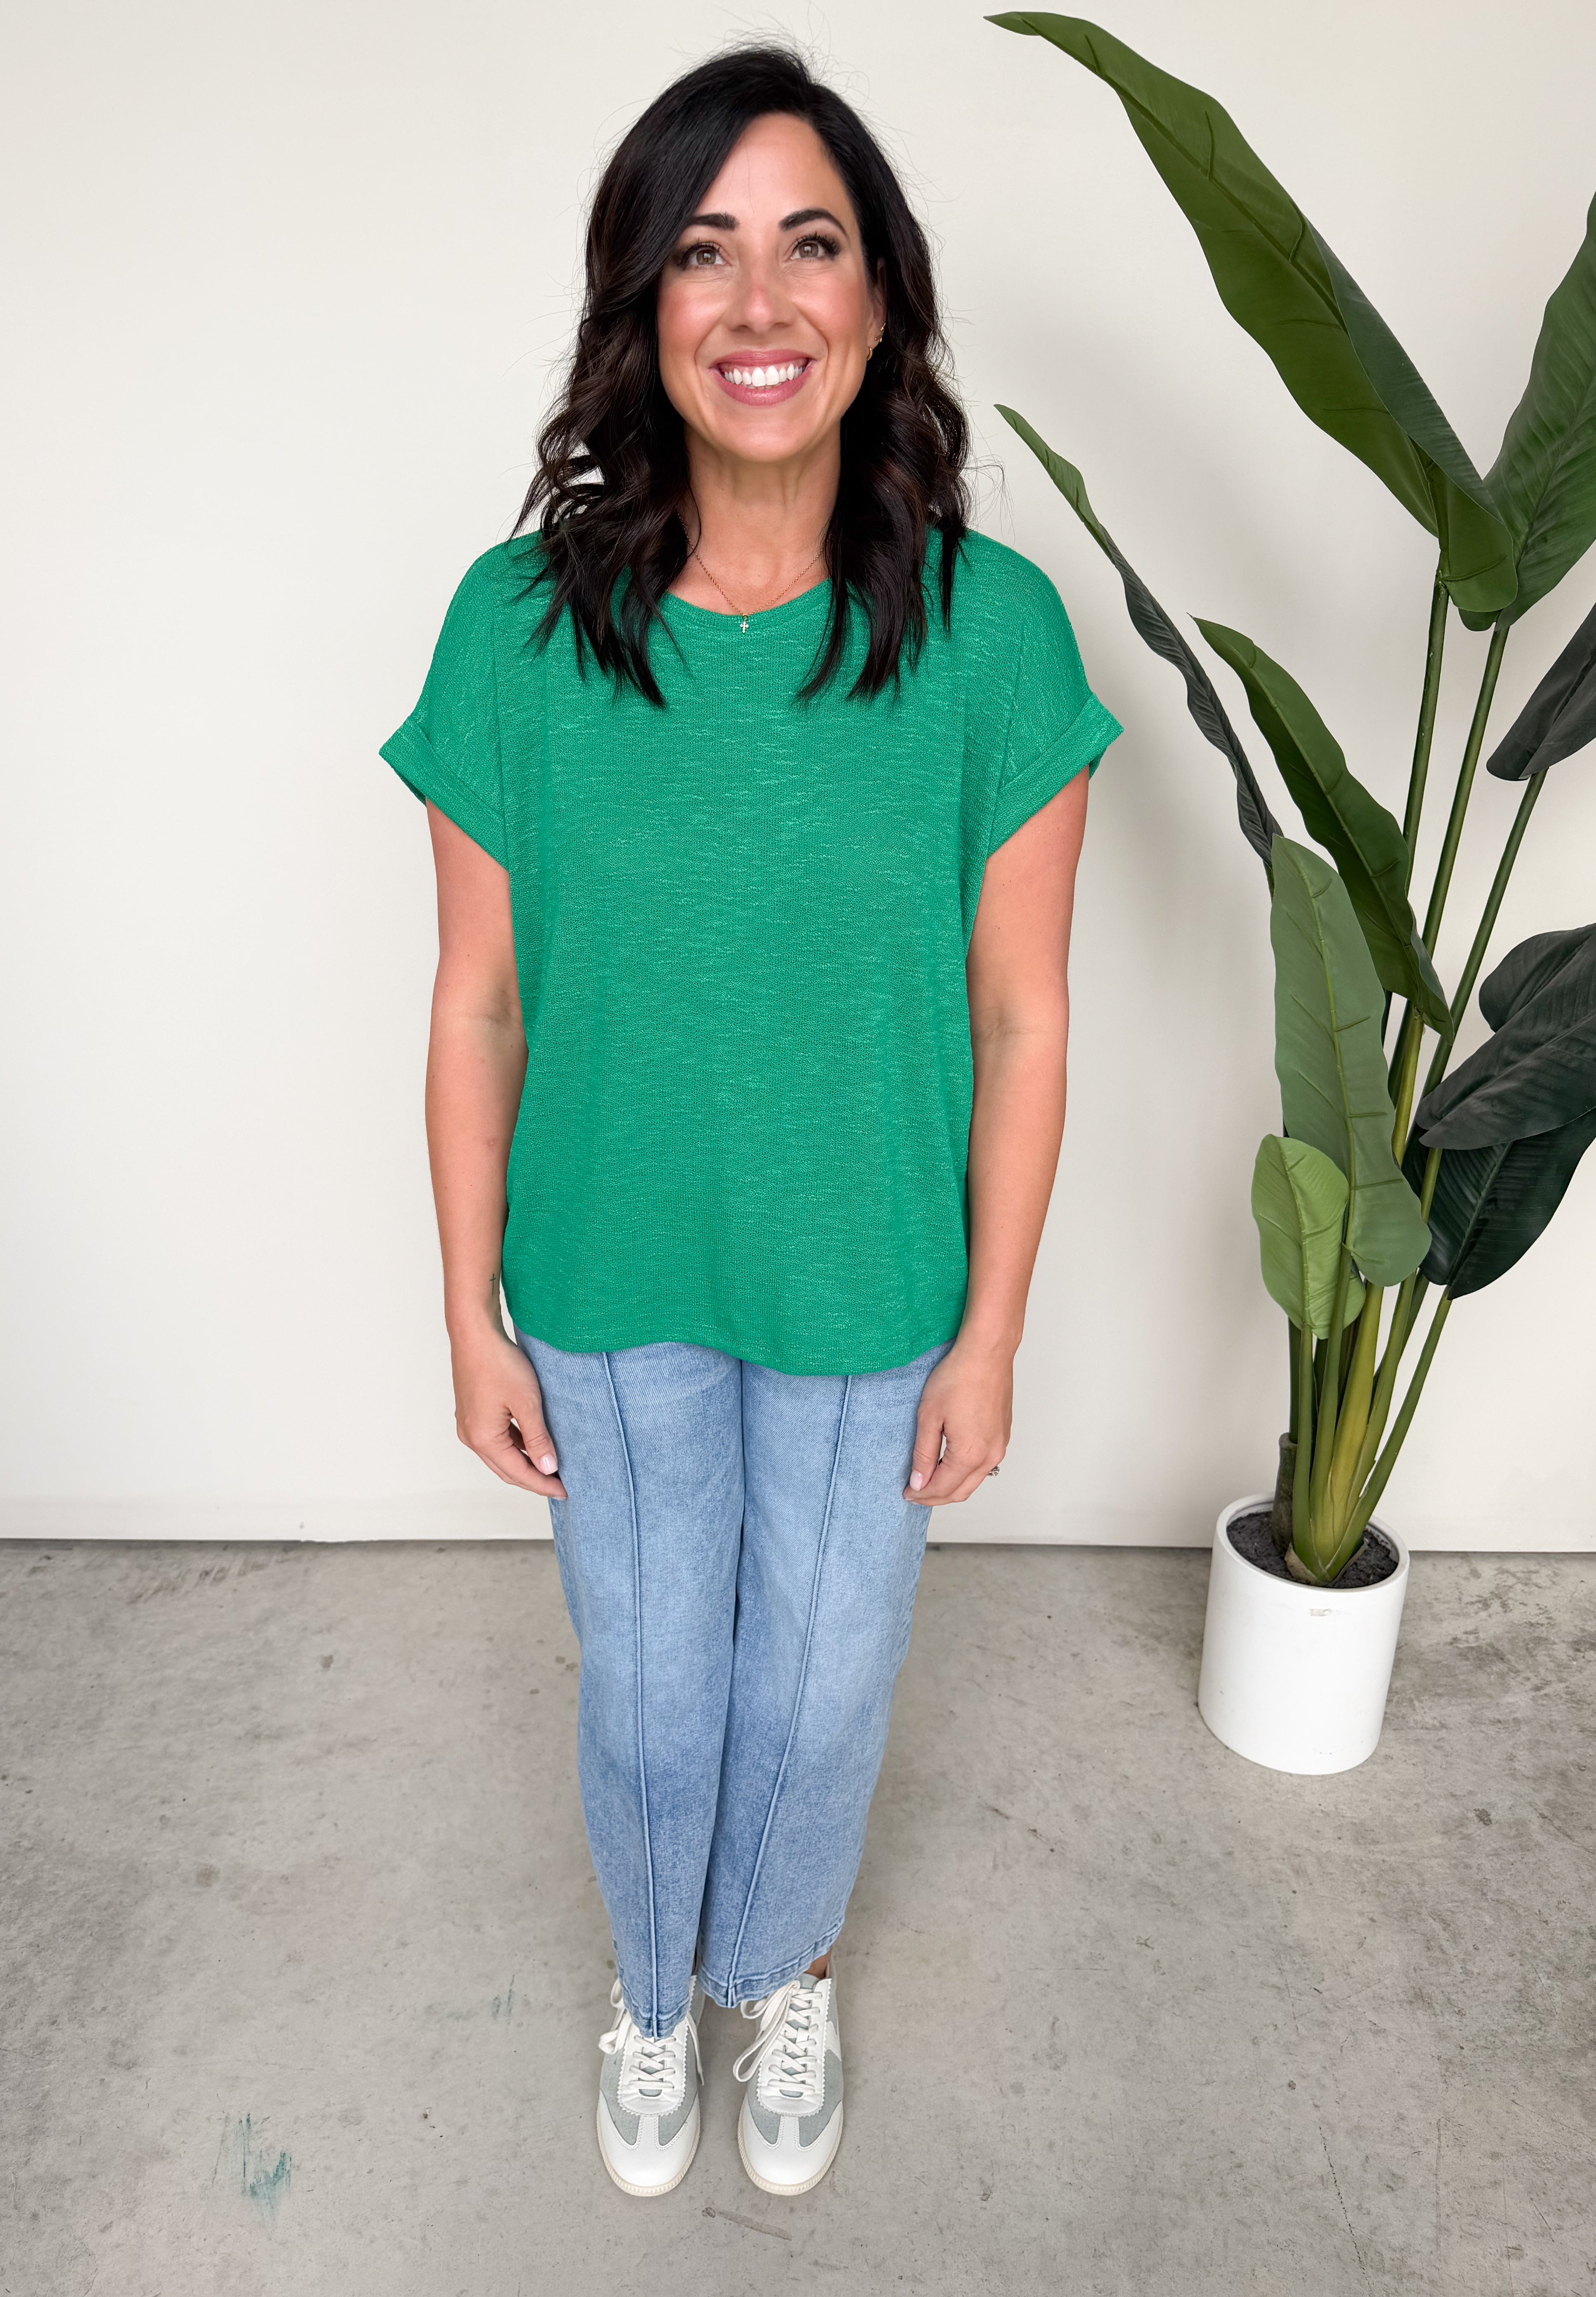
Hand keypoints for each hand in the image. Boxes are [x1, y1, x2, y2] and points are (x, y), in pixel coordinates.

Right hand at [449, 1321, 566, 1497]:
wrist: (474, 1334)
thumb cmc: (499, 1363)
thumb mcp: (526, 1402)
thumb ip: (538, 1438)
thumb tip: (548, 1468)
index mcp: (483, 1439)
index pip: (518, 1473)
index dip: (543, 1484)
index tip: (565, 1491)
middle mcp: (471, 1437)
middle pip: (507, 1469)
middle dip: (534, 1479)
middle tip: (561, 1485)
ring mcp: (469, 1425)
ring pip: (501, 1455)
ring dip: (524, 1463)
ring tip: (550, 1467)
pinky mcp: (472, 1413)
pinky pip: (496, 1440)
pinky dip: (515, 1446)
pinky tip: (532, 1444)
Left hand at [903, 1336, 1011, 1505]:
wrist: (986, 1354)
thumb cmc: (958, 1377)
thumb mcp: (929, 1417)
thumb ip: (924, 1454)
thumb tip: (919, 1482)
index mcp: (970, 1454)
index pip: (942, 1488)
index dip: (921, 1495)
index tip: (906, 1493)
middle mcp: (990, 1455)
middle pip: (960, 1492)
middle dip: (935, 1497)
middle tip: (915, 1493)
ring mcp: (1000, 1446)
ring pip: (974, 1481)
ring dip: (951, 1486)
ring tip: (929, 1481)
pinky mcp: (1003, 1436)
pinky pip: (984, 1466)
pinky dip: (965, 1473)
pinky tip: (950, 1465)